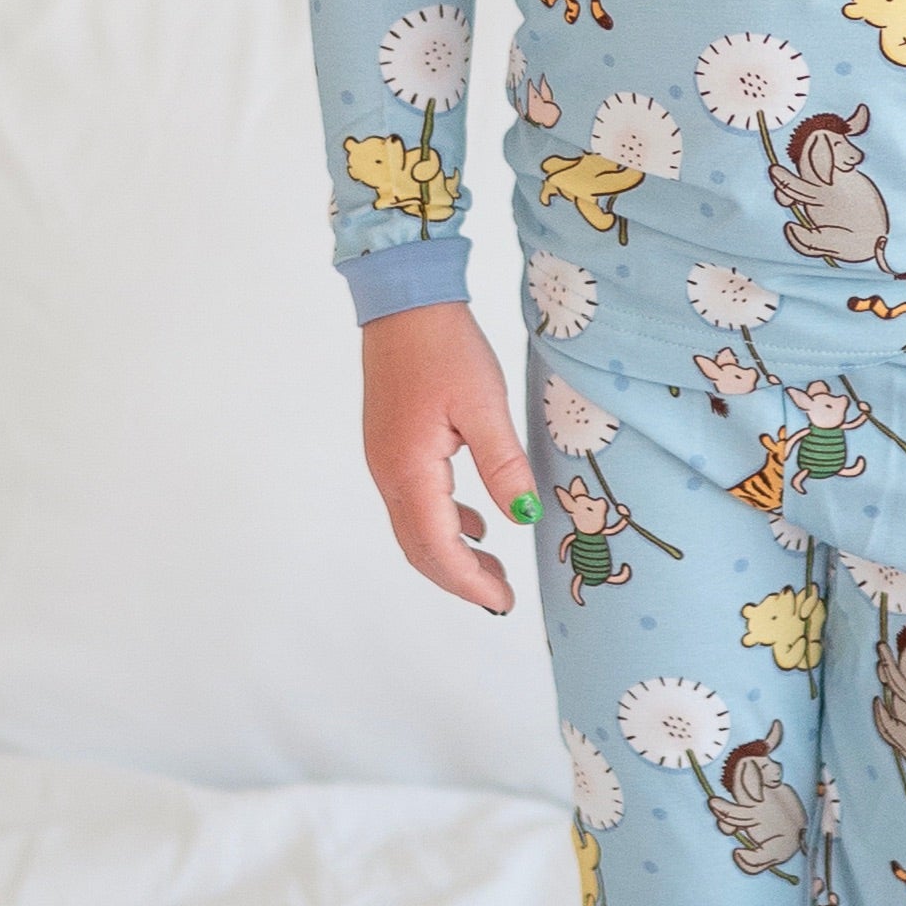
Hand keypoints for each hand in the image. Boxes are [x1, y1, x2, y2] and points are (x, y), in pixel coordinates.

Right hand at [361, 302, 537, 617]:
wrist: (404, 302)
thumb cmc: (443, 347)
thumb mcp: (485, 404)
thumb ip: (503, 465)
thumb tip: (521, 517)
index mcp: (409, 469)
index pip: (437, 546)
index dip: (469, 582)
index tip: (502, 602)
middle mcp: (388, 473)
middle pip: (418, 548)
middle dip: (459, 578)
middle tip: (501, 595)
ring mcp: (384, 461)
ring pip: (413, 528)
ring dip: (450, 555)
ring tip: (493, 568)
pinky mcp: (390, 447)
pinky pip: (412, 503)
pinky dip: (442, 524)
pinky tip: (474, 523)